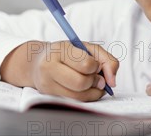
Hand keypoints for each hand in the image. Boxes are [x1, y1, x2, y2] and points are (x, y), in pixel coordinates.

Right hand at [1, 40, 118, 101]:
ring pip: (78, 96)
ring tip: (94, 83)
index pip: (86, 63)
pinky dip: (86, 97)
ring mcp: (47, 83)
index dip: (97, 66)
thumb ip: (107, 60)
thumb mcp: (87, 48)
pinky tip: (87, 90)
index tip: (96, 65)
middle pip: (81, 83)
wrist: (38, 62)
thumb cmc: (68, 53)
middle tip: (98, 78)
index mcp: (60, 49)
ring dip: (93, 92)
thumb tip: (112, 82)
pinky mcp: (48, 95)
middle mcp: (49, 66)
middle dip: (95, 81)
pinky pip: (74, 102)